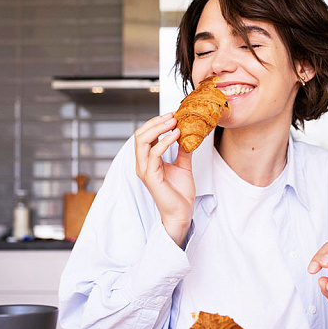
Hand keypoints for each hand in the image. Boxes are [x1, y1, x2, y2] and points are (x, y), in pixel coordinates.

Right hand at [134, 113, 193, 246]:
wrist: (182, 213)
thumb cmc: (179, 193)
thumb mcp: (183, 166)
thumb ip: (182, 150)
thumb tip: (187, 134)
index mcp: (148, 161)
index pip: (144, 135)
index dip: (156, 123)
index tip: (172, 115)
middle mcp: (142, 164)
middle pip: (140, 134)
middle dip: (155, 122)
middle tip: (172, 115)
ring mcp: (145, 170)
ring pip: (142, 141)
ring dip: (159, 128)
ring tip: (174, 122)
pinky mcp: (151, 177)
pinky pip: (154, 153)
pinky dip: (165, 141)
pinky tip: (176, 135)